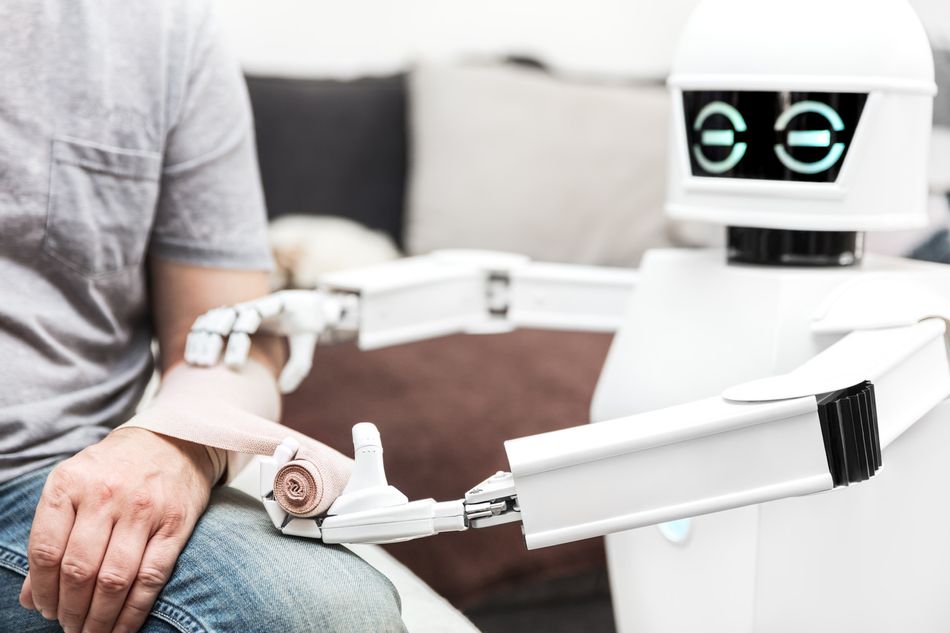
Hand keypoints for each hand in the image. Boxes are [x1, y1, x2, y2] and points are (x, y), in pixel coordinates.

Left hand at [18, 428, 215, 632]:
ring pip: (114, 578)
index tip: (45, 609)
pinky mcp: (174, 523)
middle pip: (79, 569)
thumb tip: (30, 597)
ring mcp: (143, 509)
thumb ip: (51, 536)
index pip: (46, 550)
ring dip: (99, 616)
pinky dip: (134, 611)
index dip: (42, 589)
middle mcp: (106, 495)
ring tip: (91, 631)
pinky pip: (151, 577)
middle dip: (70, 609)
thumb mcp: (75, 487)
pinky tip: (122, 627)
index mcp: (70, 483)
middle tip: (69, 626)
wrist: (175, 440)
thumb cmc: (116, 469)